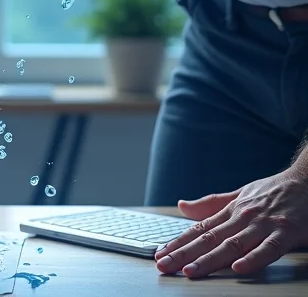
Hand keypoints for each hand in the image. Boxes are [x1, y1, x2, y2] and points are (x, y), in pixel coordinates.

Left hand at [154, 169, 307, 277]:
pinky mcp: (286, 232)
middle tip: (164, 266)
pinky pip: (268, 248)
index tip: (160, 254)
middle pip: (209, 239)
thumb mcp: (239, 195)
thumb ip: (211, 204)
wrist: (306, 181)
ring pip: (232, 245)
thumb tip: (182, 206)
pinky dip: (253, 258)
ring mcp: (263, 225)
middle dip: (184, 254)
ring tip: (190, 271)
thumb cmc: (273, 192)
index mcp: (230, 211)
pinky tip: (238, 268)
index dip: (178, 243)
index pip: (199, 230)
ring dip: (210, 259)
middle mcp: (242, 218)